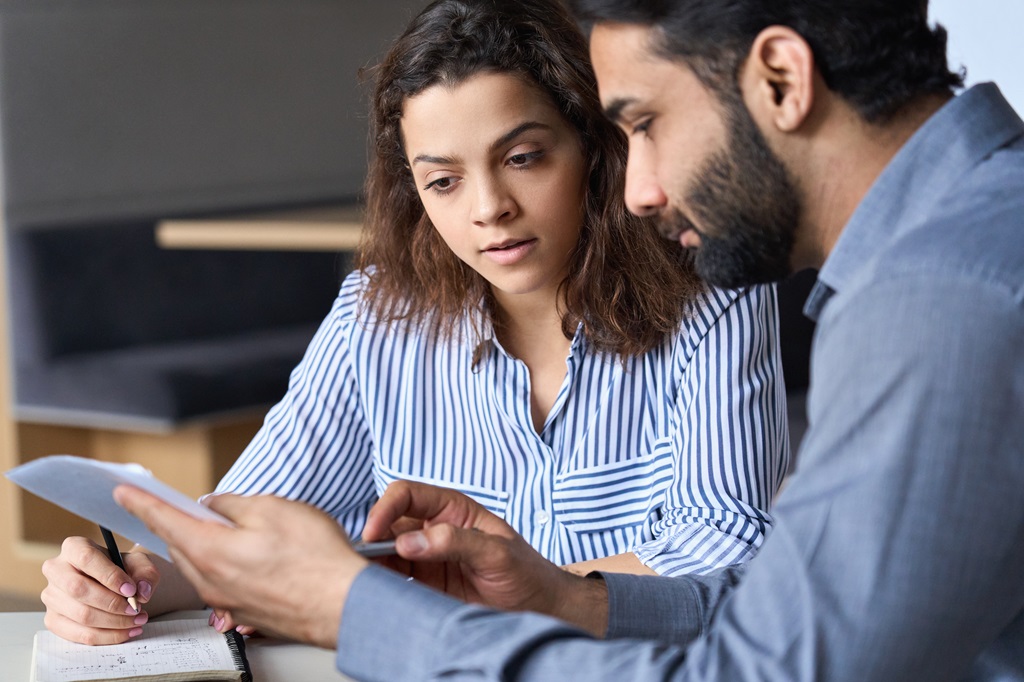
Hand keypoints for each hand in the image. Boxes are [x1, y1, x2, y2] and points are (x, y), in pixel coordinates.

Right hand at [41, 537, 158, 644]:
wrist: (116, 585)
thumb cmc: (125, 570)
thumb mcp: (140, 564)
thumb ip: (146, 574)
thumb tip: (142, 591)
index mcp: (74, 547)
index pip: (87, 558)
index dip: (110, 576)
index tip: (131, 590)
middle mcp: (56, 570)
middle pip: (78, 589)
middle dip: (111, 603)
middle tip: (135, 610)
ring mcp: (51, 596)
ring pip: (80, 615)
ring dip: (113, 623)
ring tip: (137, 620)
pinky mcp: (53, 620)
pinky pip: (79, 635)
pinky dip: (106, 636)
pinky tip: (126, 632)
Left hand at [114, 486, 368, 648]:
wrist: (343, 604)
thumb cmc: (314, 557)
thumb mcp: (272, 508)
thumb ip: (234, 504)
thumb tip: (214, 506)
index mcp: (209, 551)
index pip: (164, 520)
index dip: (142, 502)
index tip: (124, 492)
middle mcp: (211, 581)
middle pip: (182, 545)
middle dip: (182, 523)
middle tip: (194, 506)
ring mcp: (228, 601)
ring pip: (202, 565)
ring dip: (208, 544)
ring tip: (238, 528)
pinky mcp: (247, 612)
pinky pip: (223, 582)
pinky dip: (228, 564)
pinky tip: (256, 555)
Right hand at [362, 481, 608, 634]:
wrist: (539, 608)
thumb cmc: (526, 572)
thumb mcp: (496, 552)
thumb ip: (455, 542)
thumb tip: (409, 541)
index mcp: (452, 508)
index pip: (407, 494)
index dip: (386, 508)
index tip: (374, 532)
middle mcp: (434, 528)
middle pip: (390, 523)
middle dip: (373, 539)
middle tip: (363, 562)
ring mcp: (427, 556)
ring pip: (386, 552)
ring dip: (373, 563)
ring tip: (364, 579)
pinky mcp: (424, 583)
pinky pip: (394, 578)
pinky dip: (380, 582)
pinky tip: (375, 591)